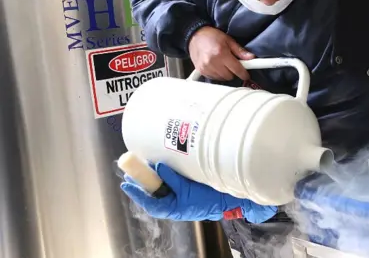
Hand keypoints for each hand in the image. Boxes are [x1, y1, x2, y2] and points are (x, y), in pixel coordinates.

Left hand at [120, 163, 276, 223]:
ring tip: (141, 165)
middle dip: (142, 183)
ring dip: (152, 177)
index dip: (139, 194)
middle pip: (155, 193)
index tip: (127, 184)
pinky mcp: (190, 186)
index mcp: (177, 208)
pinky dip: (165, 173)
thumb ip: (175, 180)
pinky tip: (161, 165)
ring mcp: (184, 195)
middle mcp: (178, 202)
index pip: (153, 203)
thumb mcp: (192, 190)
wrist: (236, 198)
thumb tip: (158, 167)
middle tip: (129, 170)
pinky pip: (174, 181)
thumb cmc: (217, 198)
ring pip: (163, 186)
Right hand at [188, 26, 254, 80]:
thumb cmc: (212, 36)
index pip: (236, 69)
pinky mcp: (201, 71)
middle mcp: (213, 62)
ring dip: (225, 73)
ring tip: (222, 63)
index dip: (243, 73)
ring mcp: (206, 67)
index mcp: (221, 53)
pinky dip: (217, 74)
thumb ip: (240, 51)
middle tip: (232, 63)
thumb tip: (251, 57)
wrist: (194, 36)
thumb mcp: (228, 40)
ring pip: (222, 78)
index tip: (246, 75)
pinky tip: (216, 66)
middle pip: (229, 76)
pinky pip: (214, 78)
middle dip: (233, 71)